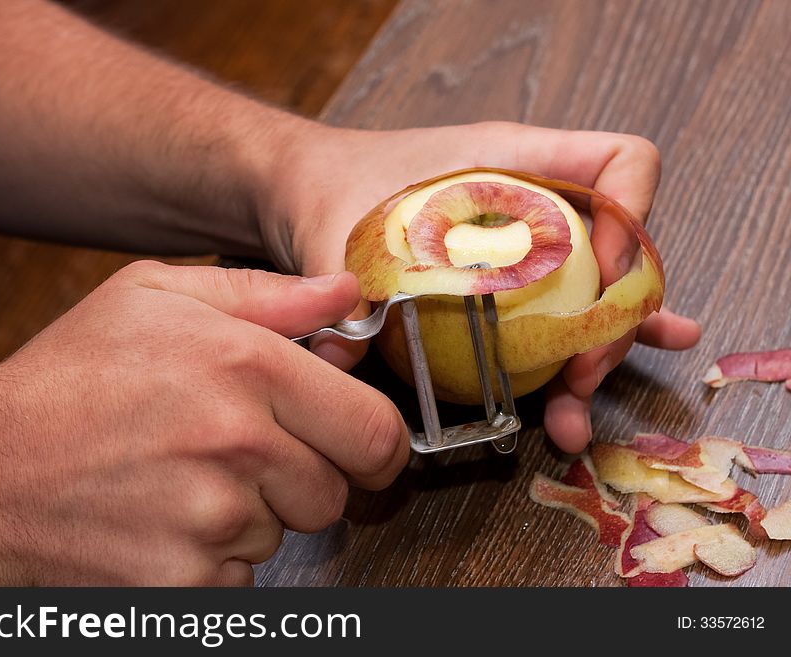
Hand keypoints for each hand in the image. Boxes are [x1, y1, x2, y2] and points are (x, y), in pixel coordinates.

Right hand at [0, 263, 407, 584]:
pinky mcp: (187, 582)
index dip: (373, 444)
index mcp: (246, 366)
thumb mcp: (154, 299)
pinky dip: (216, 559)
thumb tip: (346, 294)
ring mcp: (212, 520)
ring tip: (182, 481)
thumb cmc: (66, 382)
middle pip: (336, 490)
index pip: (374, 430)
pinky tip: (163, 521)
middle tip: (243, 455)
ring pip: (286, 532)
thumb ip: (265, 295)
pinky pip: (242, 576)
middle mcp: (238, 443)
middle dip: (305, 477)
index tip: (358, 447)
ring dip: (251, 514)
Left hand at [262, 121, 700, 452]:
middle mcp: (534, 203)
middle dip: (615, 320)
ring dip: (596, 358)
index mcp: (511, 161)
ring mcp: (526, 246)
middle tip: (580, 375)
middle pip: (617, 252)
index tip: (603, 280)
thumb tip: (342, 351)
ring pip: (593, 297)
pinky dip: (577, 353)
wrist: (313, 192)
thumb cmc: (334, 186)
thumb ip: (348, 284)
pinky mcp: (506, 286)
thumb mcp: (340, 229)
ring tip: (574, 416)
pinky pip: (559, 317)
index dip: (634, 218)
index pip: (619, 163)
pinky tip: (586, 391)